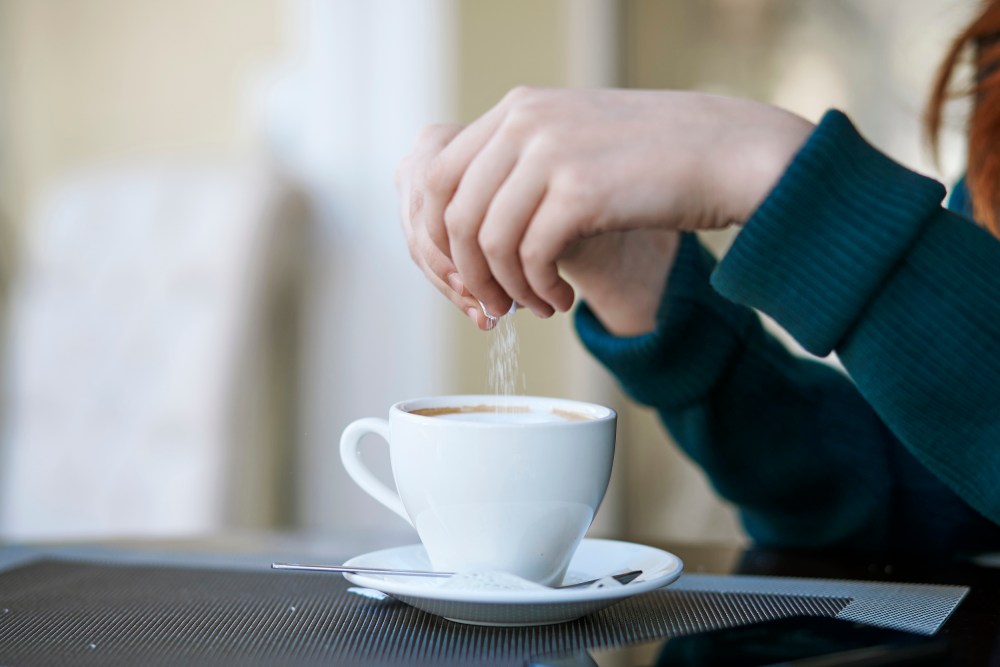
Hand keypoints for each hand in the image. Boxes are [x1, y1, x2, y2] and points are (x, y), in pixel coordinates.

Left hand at [398, 87, 812, 329]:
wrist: (729, 152)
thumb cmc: (654, 158)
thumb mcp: (576, 141)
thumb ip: (523, 166)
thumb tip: (466, 225)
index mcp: (517, 109)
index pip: (438, 176)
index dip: (440, 237)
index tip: (466, 274)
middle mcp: (525, 123)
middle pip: (452, 213)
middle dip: (465, 271)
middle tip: (492, 304)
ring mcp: (551, 152)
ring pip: (488, 241)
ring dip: (506, 289)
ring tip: (536, 307)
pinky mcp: (581, 190)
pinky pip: (531, 256)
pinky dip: (538, 290)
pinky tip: (562, 302)